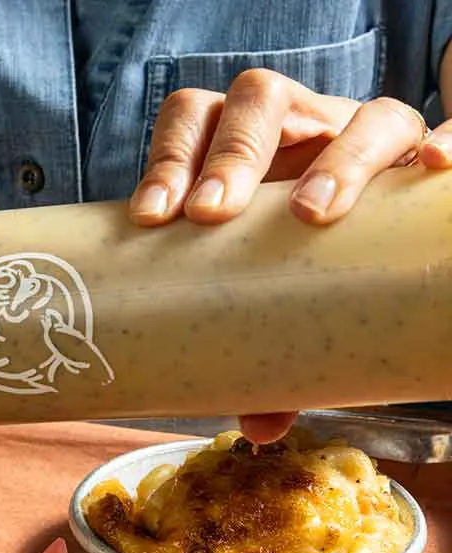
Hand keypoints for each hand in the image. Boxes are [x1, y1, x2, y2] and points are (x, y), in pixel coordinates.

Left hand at [128, 69, 444, 443]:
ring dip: (332, 156)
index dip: (169, 157)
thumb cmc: (301, 259)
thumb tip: (258, 429)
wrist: (372, 233)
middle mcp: (299, 127)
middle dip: (231, 154)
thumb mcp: (270, 296)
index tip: (152, 217)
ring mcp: (360, 132)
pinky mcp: (418, 150)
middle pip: (259, 101)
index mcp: (243, 148)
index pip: (195, 119)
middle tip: (211, 214)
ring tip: (315, 211)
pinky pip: (429, 129)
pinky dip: (437, 138)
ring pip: (350, 110)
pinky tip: (433, 165)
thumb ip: (260, 351)